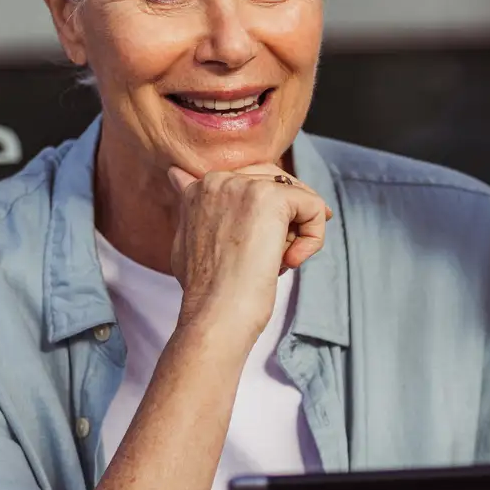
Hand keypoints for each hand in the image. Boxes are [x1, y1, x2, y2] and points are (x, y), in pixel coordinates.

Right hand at [167, 163, 331, 342]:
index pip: (252, 184)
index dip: (266, 216)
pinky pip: (313, 206)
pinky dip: (313, 238)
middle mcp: (219, 179)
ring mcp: (245, 186)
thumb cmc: (205, 290)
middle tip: (276, 257)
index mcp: (200, 188)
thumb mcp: (185, 239)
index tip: (266, 243)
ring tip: (278, 262)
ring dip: (297, 233)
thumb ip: (190, 208)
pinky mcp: (272, 198)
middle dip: (285, 221)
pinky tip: (291, 262)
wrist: (215, 314)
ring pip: (297, 196)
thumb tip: (176, 175)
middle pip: (278, 184)